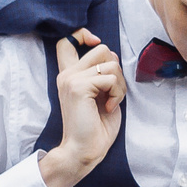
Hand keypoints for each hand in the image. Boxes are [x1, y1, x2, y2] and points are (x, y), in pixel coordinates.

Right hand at [36, 28, 125, 186]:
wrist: (83, 151)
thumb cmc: (95, 128)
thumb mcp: (100, 94)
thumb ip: (100, 74)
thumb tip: (112, 57)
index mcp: (69, 75)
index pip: (67, 41)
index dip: (84, 35)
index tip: (97, 48)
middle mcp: (67, 74)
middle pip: (102, 48)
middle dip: (116, 69)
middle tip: (112, 92)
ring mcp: (71, 79)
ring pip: (110, 61)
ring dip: (119, 84)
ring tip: (111, 102)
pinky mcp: (79, 87)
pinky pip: (110, 78)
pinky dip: (117, 93)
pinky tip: (108, 108)